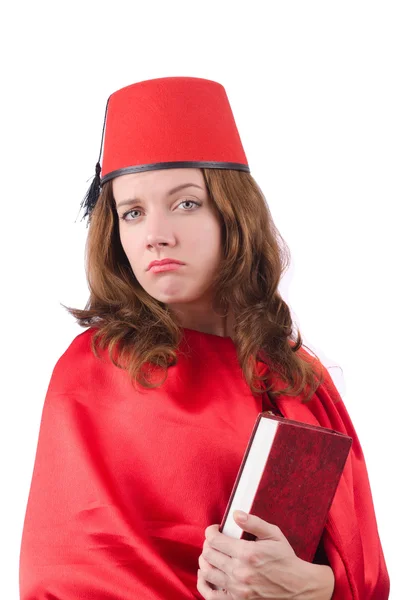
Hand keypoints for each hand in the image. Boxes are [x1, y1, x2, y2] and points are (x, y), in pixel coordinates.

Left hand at [197, 510, 334, 598]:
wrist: (298, 587)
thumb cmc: (285, 559)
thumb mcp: (273, 535)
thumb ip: (253, 522)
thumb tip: (235, 514)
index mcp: (247, 553)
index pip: (214, 539)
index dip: (211, 531)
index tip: (215, 529)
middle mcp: (239, 572)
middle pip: (208, 555)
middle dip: (208, 544)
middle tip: (215, 541)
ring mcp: (237, 589)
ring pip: (206, 572)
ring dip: (205, 560)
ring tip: (212, 554)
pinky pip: (210, 595)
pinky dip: (203, 583)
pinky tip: (206, 574)